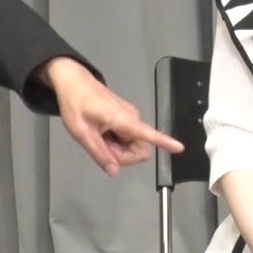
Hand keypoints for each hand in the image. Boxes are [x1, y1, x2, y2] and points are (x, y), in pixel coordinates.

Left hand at [40, 57, 182, 176]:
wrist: (72, 80)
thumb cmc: (75, 103)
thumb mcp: (81, 132)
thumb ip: (99, 153)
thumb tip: (114, 172)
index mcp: (122, 119)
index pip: (147, 133)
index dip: (164, 142)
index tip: (180, 148)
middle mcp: (132, 117)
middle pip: (139, 149)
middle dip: (122, 155)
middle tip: (101, 146)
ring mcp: (130, 116)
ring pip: (133, 145)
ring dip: (117, 148)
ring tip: (98, 135)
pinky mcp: (127, 117)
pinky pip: (128, 138)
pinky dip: (116, 141)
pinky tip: (101, 131)